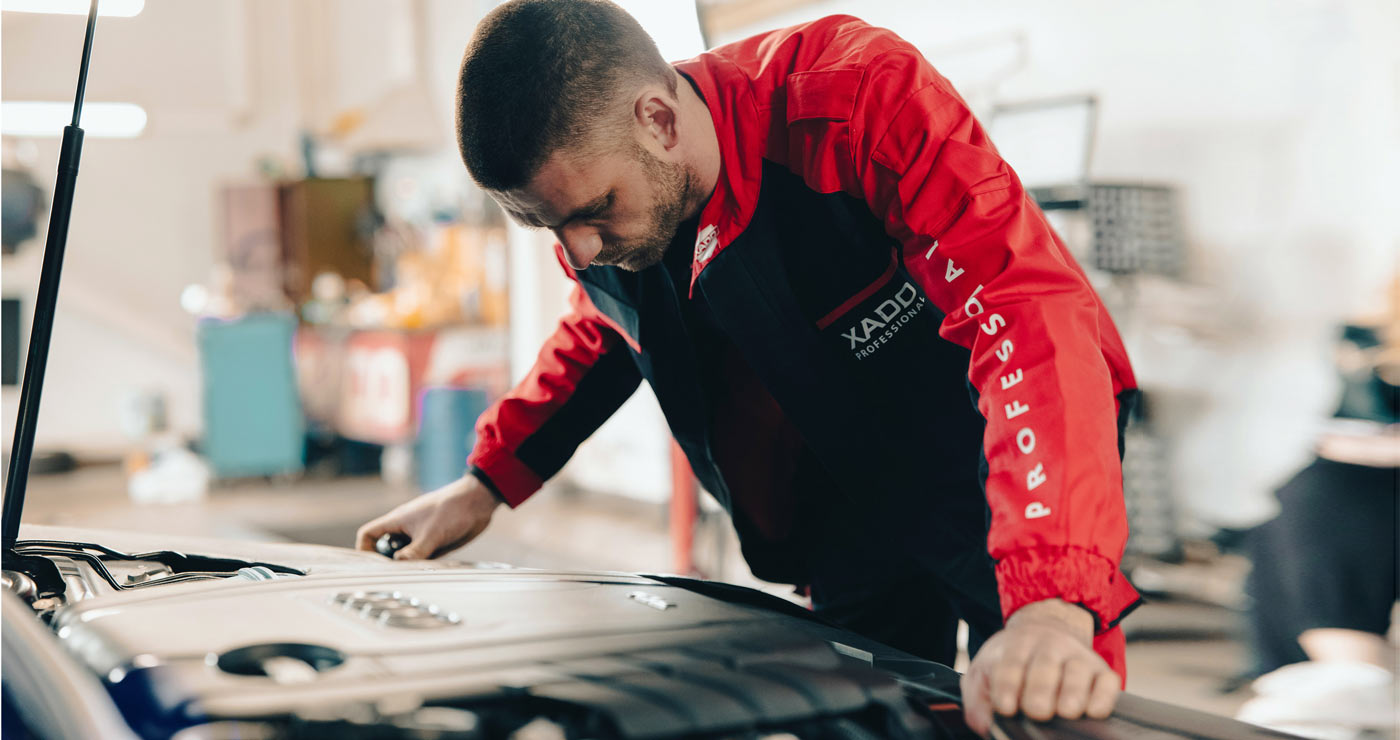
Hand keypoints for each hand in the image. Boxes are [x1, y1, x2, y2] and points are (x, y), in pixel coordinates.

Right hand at [355, 474, 500, 559]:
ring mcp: (419, 536)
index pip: (368, 535)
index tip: (376, 566)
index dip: (365, 551)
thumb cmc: (451, 510)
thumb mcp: (431, 534)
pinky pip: (421, 558)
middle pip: (385, 549)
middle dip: (388, 563)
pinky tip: (431, 571)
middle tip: (398, 575)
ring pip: (404, 556)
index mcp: (397, 521)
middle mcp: (405, 529)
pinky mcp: (434, 543)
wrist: (478, 502)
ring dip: (408, 566)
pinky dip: (422, 566)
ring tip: (417, 573)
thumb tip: (397, 567)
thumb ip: (414, 552)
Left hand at [961, 598, 1119, 735]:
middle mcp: (1048, 647)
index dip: (1007, 686)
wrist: (1045, 629)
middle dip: (1041, 689)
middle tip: (1037, 710)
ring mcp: (1077, 657)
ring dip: (1073, 692)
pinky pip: (1108, 681)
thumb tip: (984, 724)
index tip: (1006, 708)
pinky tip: (1094, 711)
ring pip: (1078, 671)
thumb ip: (978, 699)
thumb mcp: (983, 673)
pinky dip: (1104, 696)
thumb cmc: (1010, 662)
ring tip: (1066, 712)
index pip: (1009, 665)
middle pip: (1045, 666)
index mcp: (1015, 646)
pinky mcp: (1102, 671)